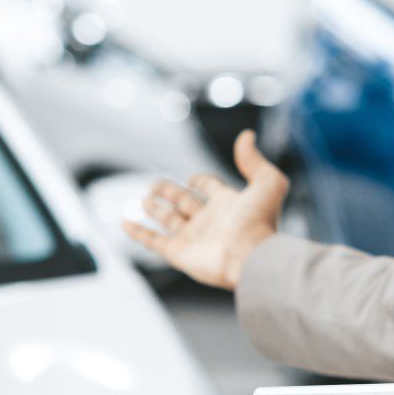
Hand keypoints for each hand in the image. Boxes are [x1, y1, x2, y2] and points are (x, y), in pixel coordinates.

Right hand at [123, 130, 287, 289]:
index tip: (193, 178)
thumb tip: (247, 136)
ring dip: (155, 210)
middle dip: (170, 192)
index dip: (202, 181)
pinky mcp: (179, 253)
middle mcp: (210, 220)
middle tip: (154, 184)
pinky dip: (139, 233)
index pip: (211, 189)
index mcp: (229, 204)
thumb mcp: (267, 183)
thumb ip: (255, 160)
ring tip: (143, 199)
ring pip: (168, 220)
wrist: (250, 258)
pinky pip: (153, 242)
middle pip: (184, 202)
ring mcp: (193, 237)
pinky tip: (126, 223)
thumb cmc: (260, 223)